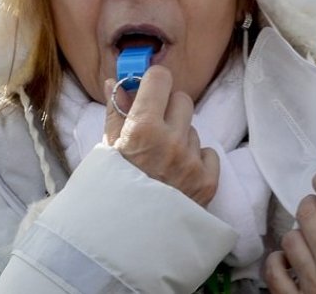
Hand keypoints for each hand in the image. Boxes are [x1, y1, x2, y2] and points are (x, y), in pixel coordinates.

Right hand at [103, 65, 219, 206]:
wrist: (125, 238)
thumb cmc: (111, 190)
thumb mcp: (106, 149)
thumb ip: (115, 112)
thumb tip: (118, 82)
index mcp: (142, 127)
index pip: (161, 78)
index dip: (154, 82)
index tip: (149, 91)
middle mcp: (171, 140)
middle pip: (182, 100)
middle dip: (169, 109)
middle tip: (155, 129)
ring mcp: (192, 161)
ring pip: (194, 129)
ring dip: (181, 137)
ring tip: (163, 161)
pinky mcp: (207, 181)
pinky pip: (208, 153)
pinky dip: (197, 160)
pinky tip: (178, 175)